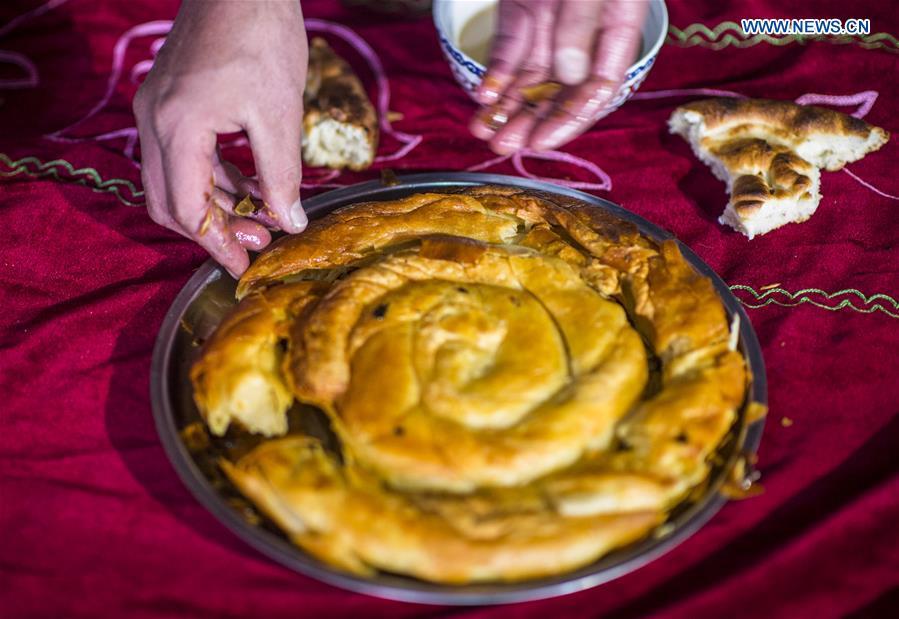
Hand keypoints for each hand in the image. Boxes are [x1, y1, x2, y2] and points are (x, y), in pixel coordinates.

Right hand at [134, 0, 308, 277]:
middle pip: (169, 203)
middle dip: (212, 231)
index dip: (218, 246)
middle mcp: (155, 121)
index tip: (245, 269)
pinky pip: (183, 157)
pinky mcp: (170, 100)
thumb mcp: (279, 113)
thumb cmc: (261, 35)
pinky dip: (212, 179)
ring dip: (214, 206)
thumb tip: (290, 223)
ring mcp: (157, 109)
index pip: (188, 210)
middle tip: (256, 245)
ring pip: (174, 181)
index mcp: (177, 127)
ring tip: (261, 219)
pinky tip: (248, 186)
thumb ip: (281, 174)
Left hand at [469, 0, 646, 153]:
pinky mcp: (522, 12)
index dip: (570, 119)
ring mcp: (552, 24)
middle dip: (531, 122)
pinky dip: (496, 73)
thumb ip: (582, 22)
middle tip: (504, 144)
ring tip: (483, 130)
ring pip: (530, 77)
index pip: (600, 88)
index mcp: (619, 25)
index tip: (541, 141)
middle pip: (561, 91)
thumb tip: (570, 72)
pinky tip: (483, 96)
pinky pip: (510, 48)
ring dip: (508, 106)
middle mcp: (586, 34)